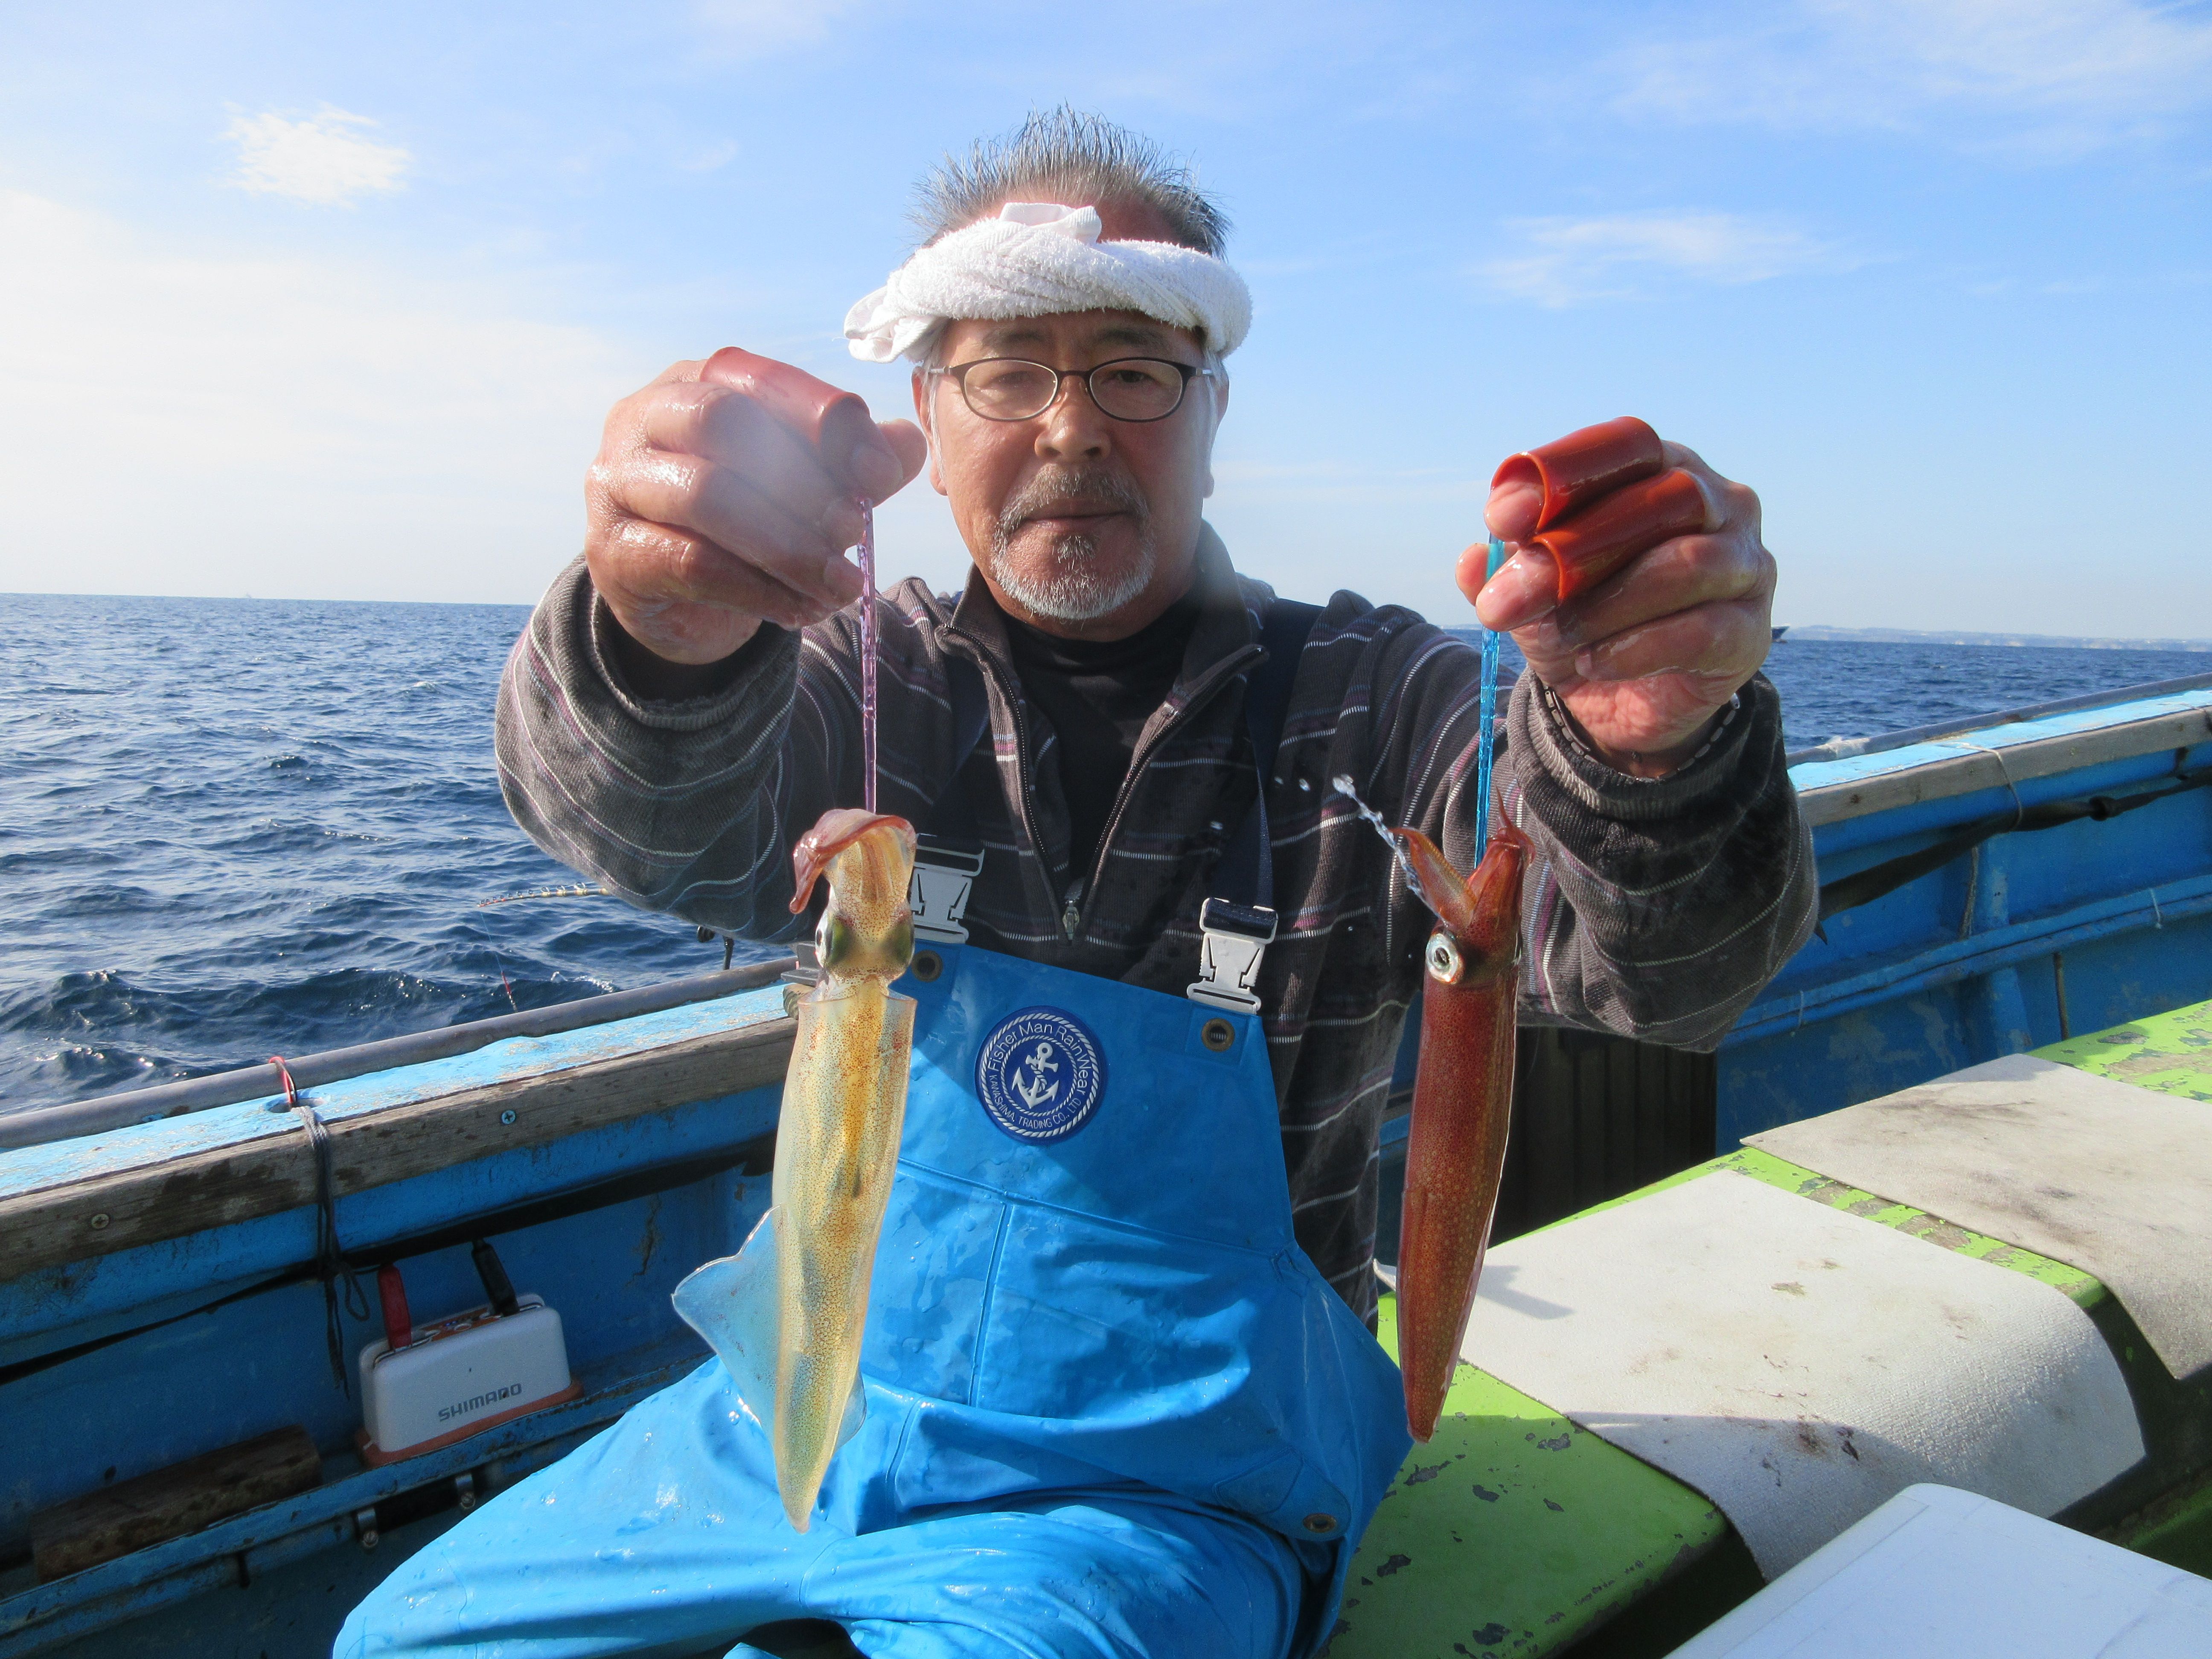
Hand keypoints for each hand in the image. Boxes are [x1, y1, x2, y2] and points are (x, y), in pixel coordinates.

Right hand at [584, 350, 929, 693]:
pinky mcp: (613, 551)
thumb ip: (850, 463)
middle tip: (853, 531)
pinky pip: (691, 563)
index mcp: (696, 381)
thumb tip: (905, 442)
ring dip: (787, 546)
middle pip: (722, 424)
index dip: (824, 420)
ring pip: (705, 496)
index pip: (761, 380)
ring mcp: (617, 482)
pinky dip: (758, 589)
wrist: (669, 598)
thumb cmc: (741, 522)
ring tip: (842, 585)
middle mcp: (644, 417)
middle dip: (800, 480)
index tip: (878, 472)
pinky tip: (802, 610)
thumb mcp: (800, 486)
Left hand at [1461, 436, 1775, 776]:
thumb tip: (1474, 560)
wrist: (1621, 699)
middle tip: (1502, 603)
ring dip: (1606, 603)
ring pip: (1686, 563)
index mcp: (1664, 468)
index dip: (1564, 472)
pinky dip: (1637, 648)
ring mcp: (1746, 565)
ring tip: (1557, 637)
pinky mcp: (1751, 632)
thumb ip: (1505, 570)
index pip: (1626, 445)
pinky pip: (1702, 630)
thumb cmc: (1582, 618)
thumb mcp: (1532, 592)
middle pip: (1659, 500)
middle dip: (1571, 551)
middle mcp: (1720, 503)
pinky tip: (1593, 663)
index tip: (1500, 519)